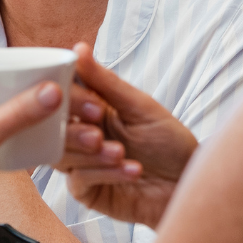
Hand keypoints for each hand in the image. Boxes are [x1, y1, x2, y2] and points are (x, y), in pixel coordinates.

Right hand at [56, 43, 196, 228]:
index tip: (92, 104)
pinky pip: (79, 180)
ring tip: (121, 153)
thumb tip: (78, 50)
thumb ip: (106, 82)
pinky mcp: (88, 192)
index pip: (61, 96)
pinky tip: (132, 170)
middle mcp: (81, 135)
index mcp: (90, 109)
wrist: (189, 184)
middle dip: (74, 130)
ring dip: (91, 154)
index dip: (68, 98)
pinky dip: (104, 173)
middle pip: (52, 129)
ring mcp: (82, 164)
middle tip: (99, 133)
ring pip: (61, 155)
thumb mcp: (141, 108)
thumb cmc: (170, 143)